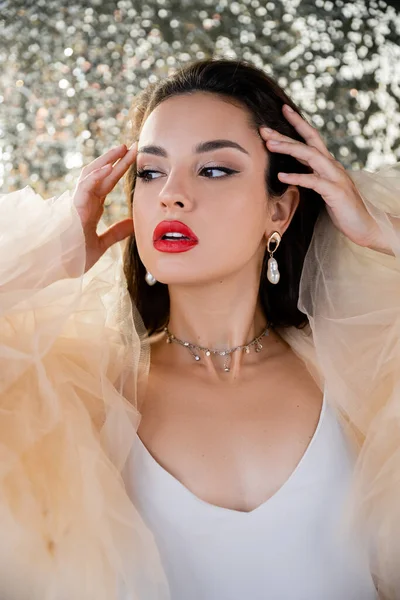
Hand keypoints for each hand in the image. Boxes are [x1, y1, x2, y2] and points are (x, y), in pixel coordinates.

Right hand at [72, 143, 136, 271]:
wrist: (59, 267)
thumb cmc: (75, 256)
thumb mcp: (101, 243)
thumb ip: (116, 233)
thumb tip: (133, 224)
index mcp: (92, 206)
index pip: (107, 182)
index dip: (120, 169)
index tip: (134, 157)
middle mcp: (84, 200)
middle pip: (102, 174)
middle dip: (117, 159)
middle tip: (133, 145)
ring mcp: (78, 202)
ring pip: (92, 174)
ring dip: (107, 160)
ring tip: (122, 148)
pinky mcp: (74, 207)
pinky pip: (85, 187)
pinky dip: (96, 176)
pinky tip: (109, 167)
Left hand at [259, 106, 381, 250]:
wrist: (364, 225)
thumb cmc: (342, 209)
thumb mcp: (324, 189)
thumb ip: (311, 177)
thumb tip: (291, 170)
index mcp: (328, 164)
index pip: (312, 138)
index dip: (298, 124)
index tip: (282, 110)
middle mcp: (332, 166)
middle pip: (308, 142)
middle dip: (285, 134)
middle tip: (264, 128)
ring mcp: (335, 177)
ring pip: (311, 155)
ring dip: (289, 148)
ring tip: (269, 144)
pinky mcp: (335, 192)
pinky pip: (314, 181)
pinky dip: (297, 177)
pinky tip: (282, 175)